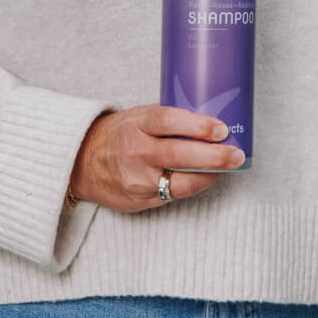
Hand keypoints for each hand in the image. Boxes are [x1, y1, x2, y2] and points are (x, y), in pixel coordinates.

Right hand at [68, 106, 243, 212]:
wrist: (81, 162)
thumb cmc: (120, 134)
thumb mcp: (138, 117)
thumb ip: (169, 120)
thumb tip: (214, 120)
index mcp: (135, 124)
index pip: (168, 122)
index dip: (197, 125)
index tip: (221, 128)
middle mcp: (134, 152)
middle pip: (179, 155)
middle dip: (214, 156)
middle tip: (237, 154)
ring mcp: (136, 180)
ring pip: (180, 183)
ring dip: (210, 176)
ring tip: (228, 168)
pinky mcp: (138, 201)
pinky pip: (173, 197)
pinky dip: (193, 187)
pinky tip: (207, 178)